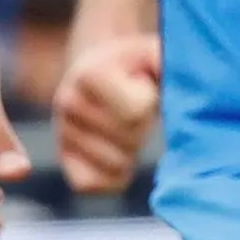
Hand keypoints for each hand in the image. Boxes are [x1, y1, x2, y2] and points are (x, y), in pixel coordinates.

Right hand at [55, 30, 162, 196]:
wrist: (101, 65)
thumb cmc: (141, 64)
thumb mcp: (156, 53)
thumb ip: (166, 62)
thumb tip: (177, 79)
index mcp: (90, 74)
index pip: (134, 112)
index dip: (151, 103)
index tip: (145, 87)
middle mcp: (67, 102)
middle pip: (128, 141)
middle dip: (144, 128)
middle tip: (138, 109)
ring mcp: (62, 132)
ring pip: (115, 166)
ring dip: (132, 152)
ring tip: (127, 128)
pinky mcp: (64, 157)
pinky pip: (91, 185)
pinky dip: (113, 179)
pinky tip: (120, 156)